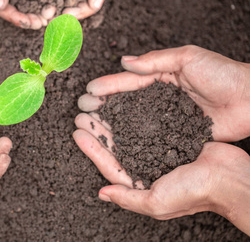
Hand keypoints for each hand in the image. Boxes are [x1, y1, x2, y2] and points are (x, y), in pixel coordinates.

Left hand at [73, 118, 249, 233]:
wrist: (231, 177)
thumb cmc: (196, 192)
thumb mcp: (157, 201)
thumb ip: (128, 198)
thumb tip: (102, 193)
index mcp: (141, 185)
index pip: (109, 166)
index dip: (92, 150)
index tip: (78, 133)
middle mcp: (147, 168)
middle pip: (115, 147)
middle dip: (97, 131)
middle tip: (82, 115)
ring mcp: (158, 152)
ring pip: (128, 134)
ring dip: (112, 122)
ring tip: (96, 108)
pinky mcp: (171, 138)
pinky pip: (146, 126)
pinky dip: (134, 117)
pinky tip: (124, 106)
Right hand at [78, 45, 249, 141]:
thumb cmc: (224, 74)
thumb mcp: (188, 58)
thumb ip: (155, 60)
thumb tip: (125, 61)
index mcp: (161, 76)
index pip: (129, 81)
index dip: (108, 86)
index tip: (89, 92)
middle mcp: (159, 98)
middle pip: (125, 103)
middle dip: (103, 106)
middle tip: (82, 110)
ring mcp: (166, 117)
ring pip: (133, 121)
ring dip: (112, 123)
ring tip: (92, 126)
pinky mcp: (176, 135)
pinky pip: (150, 137)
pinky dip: (132, 140)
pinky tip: (117, 143)